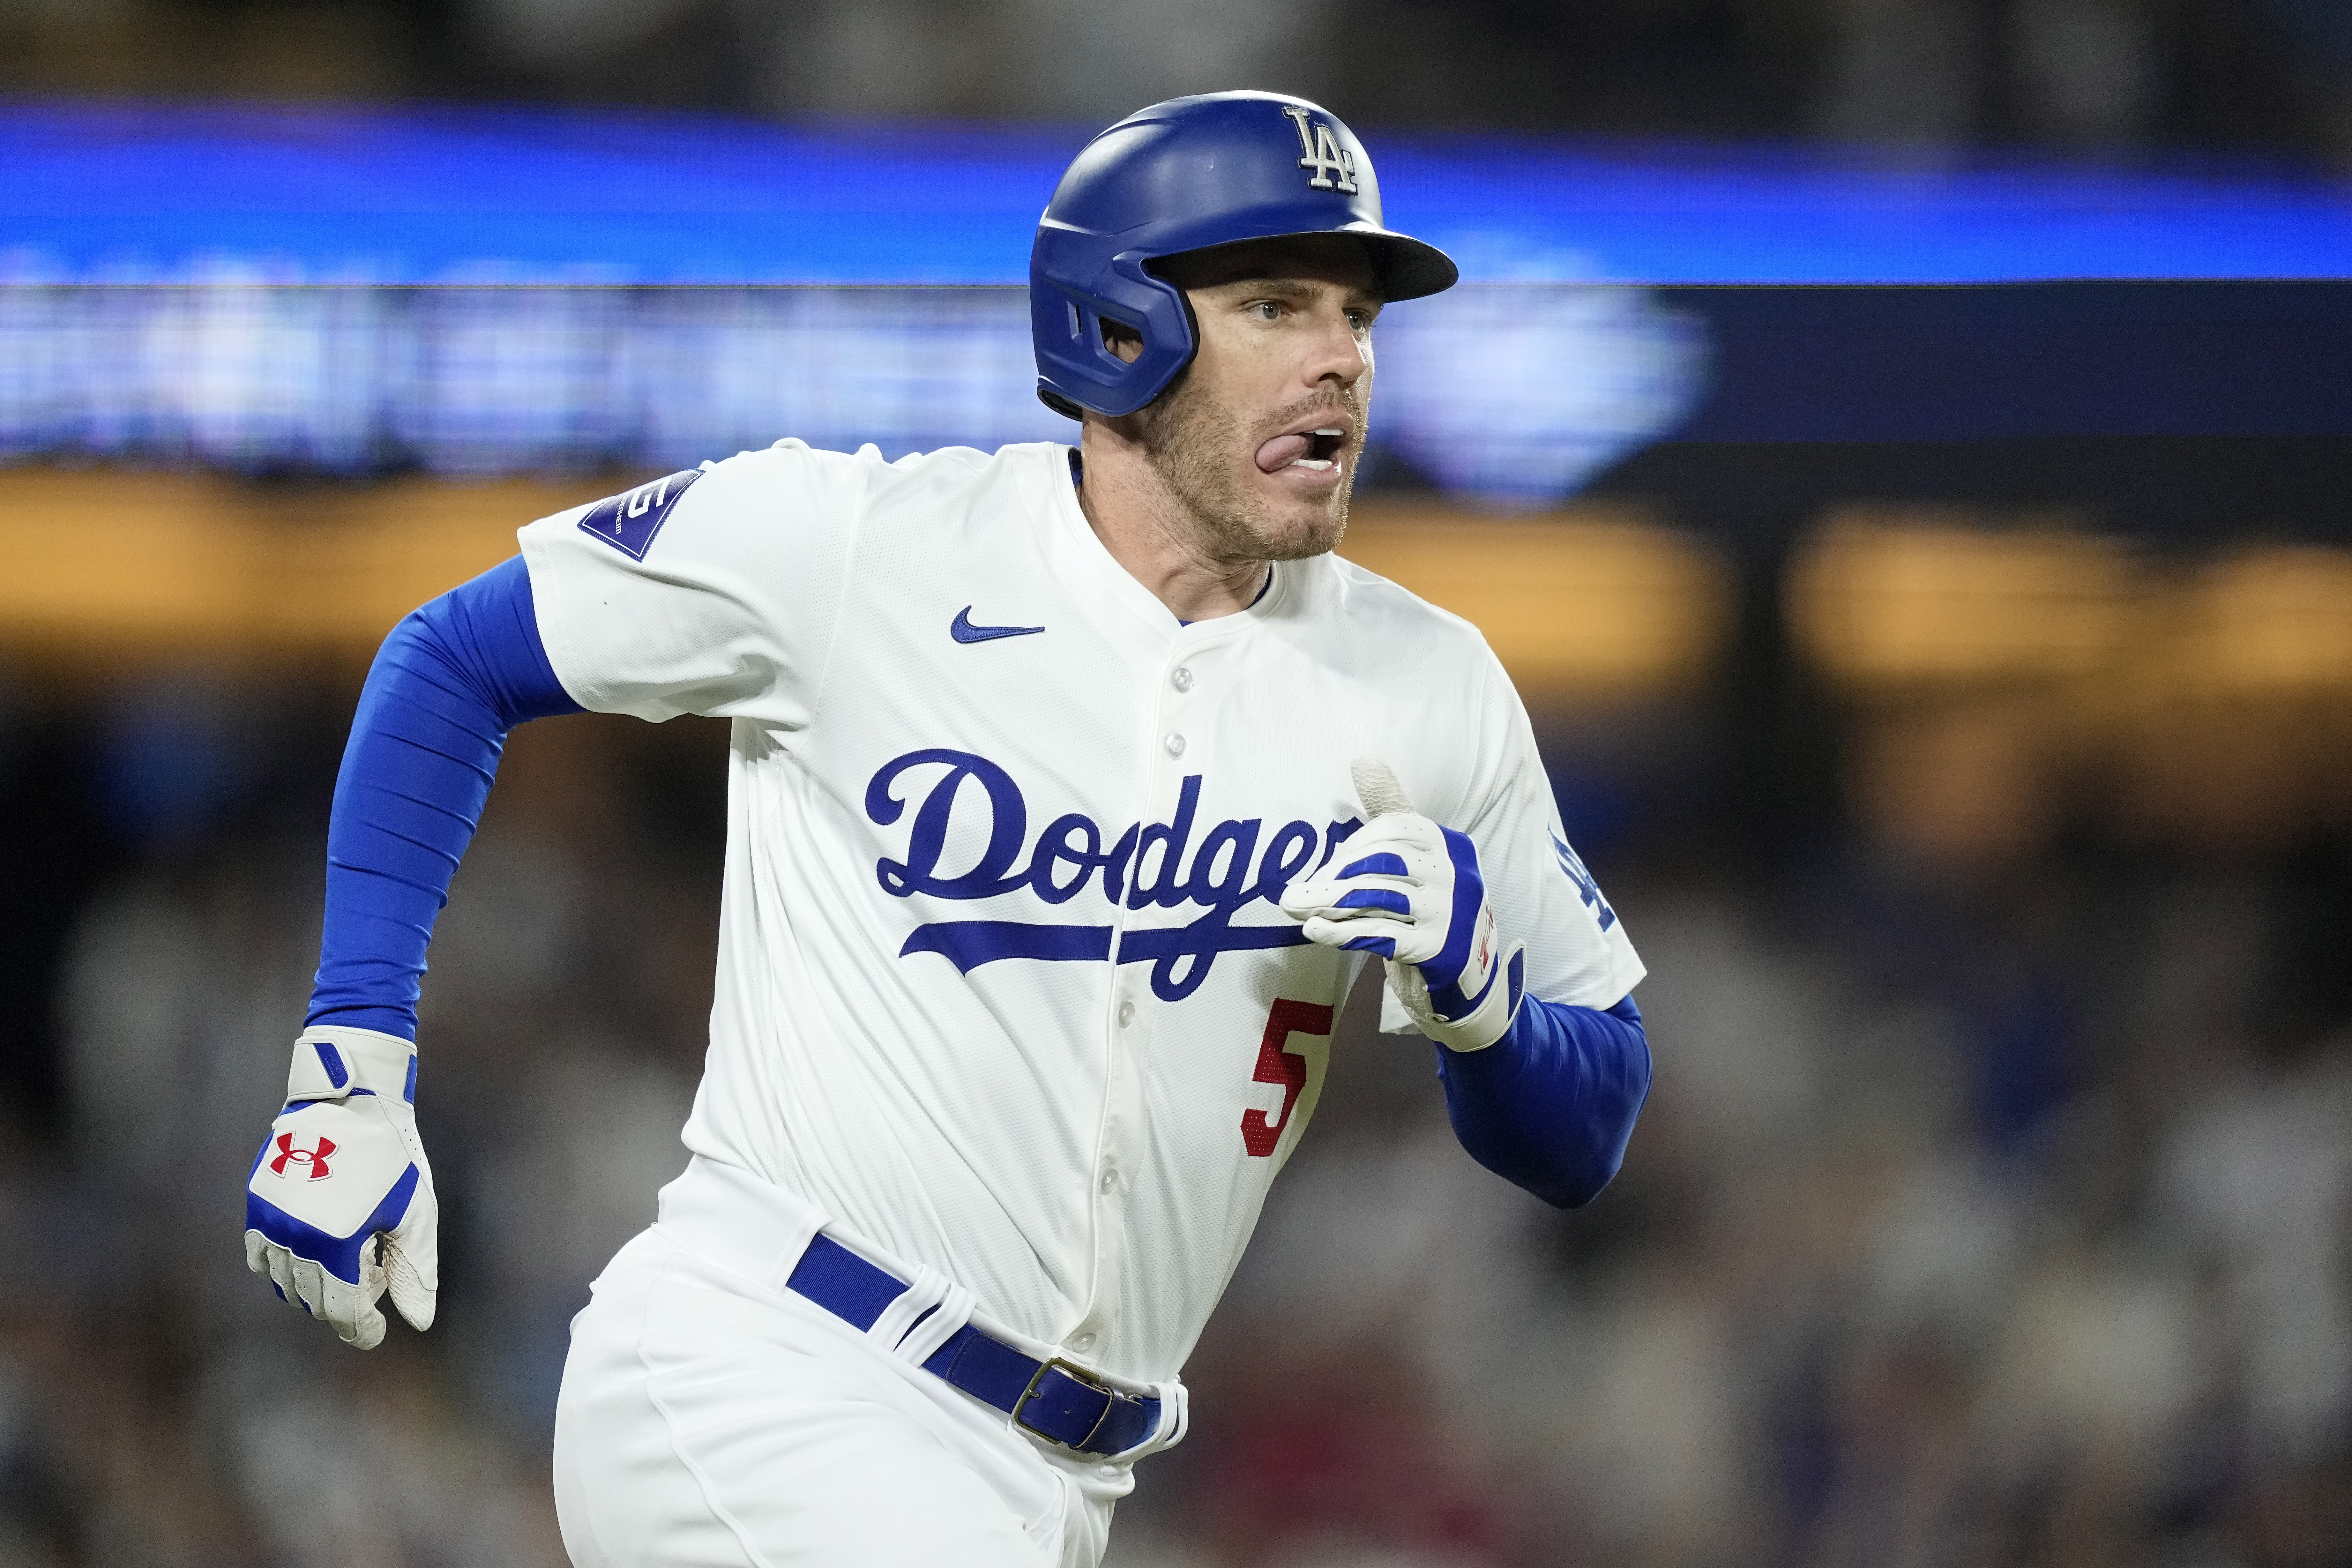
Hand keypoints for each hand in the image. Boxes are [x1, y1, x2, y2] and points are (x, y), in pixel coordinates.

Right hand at [244, 1028, 437, 1348]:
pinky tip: (309, 1255)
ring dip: (314, 1288)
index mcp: (338, 1243)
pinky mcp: (257, 1204)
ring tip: (346, 1262)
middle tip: (371, 1281)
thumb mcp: (415, 1214)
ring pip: (285, 1283)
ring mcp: (271, 1221)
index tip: (375, 1333)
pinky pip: (260, 1256)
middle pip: (314, 1300)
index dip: (361, 1329)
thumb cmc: (392, 1156)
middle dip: (343, 1304)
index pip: (343, 1310)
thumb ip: (414, 1272)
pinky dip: (281, 1268)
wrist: (351, 1100)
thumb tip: (419, 1323)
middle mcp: (297, 1238)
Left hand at [1279, 757, 1523, 1049]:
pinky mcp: (1439, 950)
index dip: (1354, 846)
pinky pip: (1382, 935)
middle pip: (1384, 863)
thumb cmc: (1430, 908)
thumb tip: (1363, 759)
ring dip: (1330, 903)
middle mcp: (1457, 874)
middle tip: (1295, 893)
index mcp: (1450, 844)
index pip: (1395, 829)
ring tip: (1296, 908)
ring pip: (1379, 898)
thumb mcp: (1417, 859)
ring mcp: (1451, 913)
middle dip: (1334, 875)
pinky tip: (1315, 930)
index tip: (1327, 867)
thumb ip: (1390, 811)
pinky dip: (1343, 932)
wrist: (1468, 976)